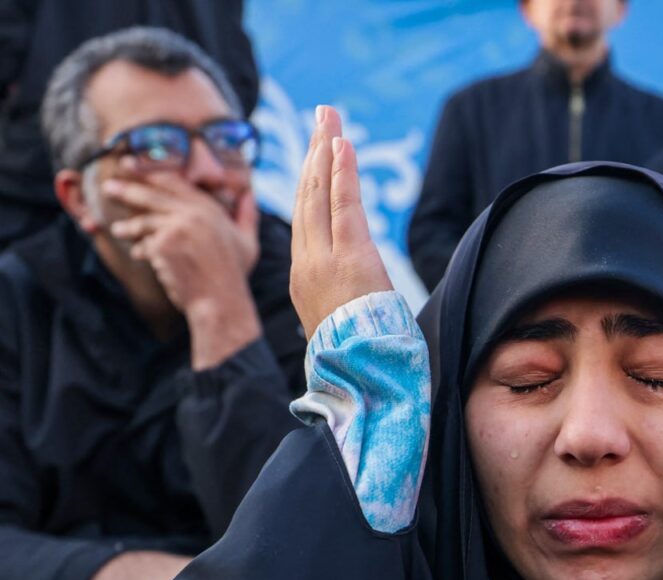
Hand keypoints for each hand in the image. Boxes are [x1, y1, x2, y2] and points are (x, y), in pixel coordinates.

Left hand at [104, 172, 261, 368]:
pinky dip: (140, 250)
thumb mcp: (247, 241)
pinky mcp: (162, 246)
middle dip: (127, 191)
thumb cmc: (233, 274)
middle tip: (109, 187)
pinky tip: (137, 254)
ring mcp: (176, 229)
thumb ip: (247, 215)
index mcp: (210, 209)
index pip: (174, 183)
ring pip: (144, 222)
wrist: (220, 300)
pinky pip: (144, 244)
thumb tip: (250, 194)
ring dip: (127, 227)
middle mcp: (192, 214)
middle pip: (151, 196)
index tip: (130, 167)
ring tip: (117, 229)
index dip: (149, 173)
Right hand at [290, 105, 391, 339]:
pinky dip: (342, 172)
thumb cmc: (354, 357)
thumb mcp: (339, 322)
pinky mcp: (349, 258)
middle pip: (308, 198)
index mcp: (305, 278)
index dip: (309, 182)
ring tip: (327, 119)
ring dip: (324, 152)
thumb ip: (338, 298)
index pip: (305, 219)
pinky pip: (344, 206)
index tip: (314, 153)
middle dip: (312, 154)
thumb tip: (349, 292)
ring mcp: (325, 259)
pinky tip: (341, 144)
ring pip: (320, 196)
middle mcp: (308, 263)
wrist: (357, 377)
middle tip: (319, 119)